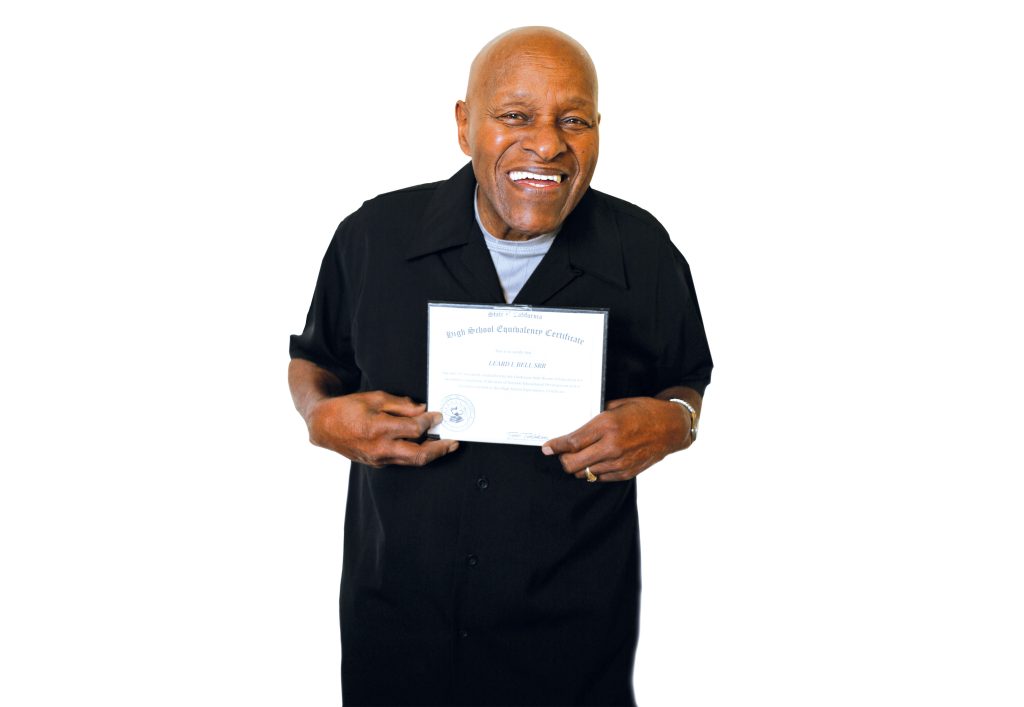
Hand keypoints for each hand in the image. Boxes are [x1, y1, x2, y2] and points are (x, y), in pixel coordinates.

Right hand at [306, 391, 458, 467]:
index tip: (439, 415)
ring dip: (431, 454)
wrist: (324, 426)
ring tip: (445, 445)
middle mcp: (379, 448)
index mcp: (378, 429)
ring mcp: (378, 459)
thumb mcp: (374, 398)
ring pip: (412, 462)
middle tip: (454, 442)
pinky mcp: (377, 464)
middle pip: (418, 455)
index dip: (430, 421)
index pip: (414, 429)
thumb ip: (401, 405)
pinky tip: (424, 445)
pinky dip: (416, 454)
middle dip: (440, 449)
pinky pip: (402, 461)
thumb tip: (422, 410)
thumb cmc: (348, 408)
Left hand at [541, 397, 691, 481]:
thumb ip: (595, 416)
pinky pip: (600, 478)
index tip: (546, 448)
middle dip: (563, 460)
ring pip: (585, 473)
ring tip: (580, 457)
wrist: (672, 427)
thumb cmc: (645, 411)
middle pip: (573, 463)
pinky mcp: (627, 472)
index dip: (555, 446)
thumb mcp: (618, 405)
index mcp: (607, 425)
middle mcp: (611, 446)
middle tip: (562, 454)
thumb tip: (575, 425)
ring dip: (579, 466)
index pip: (572, 442)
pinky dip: (594, 471)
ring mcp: (619, 462)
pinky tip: (597, 461)